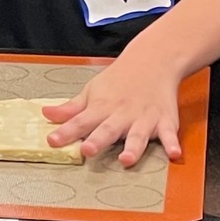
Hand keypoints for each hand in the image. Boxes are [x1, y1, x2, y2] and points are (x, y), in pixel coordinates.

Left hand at [43, 42, 183, 165]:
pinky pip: (169, 133)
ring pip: (137, 134)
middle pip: (107, 129)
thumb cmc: (119, 80)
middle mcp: (121, 114)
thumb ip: (71, 108)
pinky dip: (172, 143)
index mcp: (102, 107)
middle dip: (98, 140)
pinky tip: (173, 154)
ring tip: (127, 159)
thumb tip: (46, 114)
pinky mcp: (164, 120)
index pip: (80, 121)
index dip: (65, 132)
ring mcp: (144, 118)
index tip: (52, 141)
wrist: (151, 61)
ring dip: (133, 147)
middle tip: (87, 150)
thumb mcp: (91, 91)